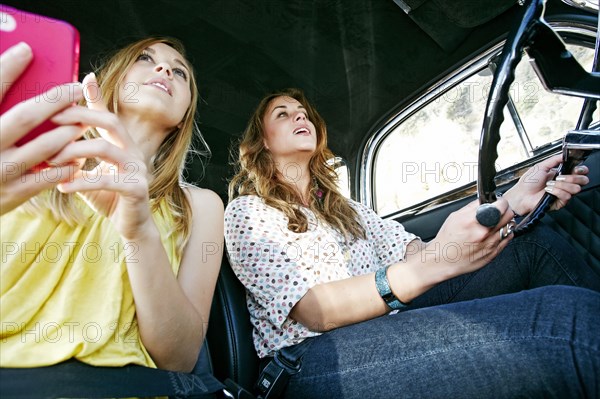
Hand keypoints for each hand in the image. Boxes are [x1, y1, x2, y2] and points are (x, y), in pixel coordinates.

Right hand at [0, 43, 84, 214]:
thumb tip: (14, 71)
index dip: (7, 68)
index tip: (27, 49)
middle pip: (26, 117)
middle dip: (54, 100)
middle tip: (75, 88)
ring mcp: (0, 172)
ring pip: (44, 147)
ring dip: (67, 132)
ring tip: (81, 121)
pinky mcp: (13, 194)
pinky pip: (48, 177)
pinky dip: (66, 165)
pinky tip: (77, 157)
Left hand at [49, 73, 152, 239]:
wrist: (132, 227)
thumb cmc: (109, 198)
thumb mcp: (89, 174)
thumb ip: (75, 161)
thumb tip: (47, 146)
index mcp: (124, 146)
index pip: (109, 116)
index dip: (98, 98)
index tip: (82, 82)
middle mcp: (134, 153)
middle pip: (111, 122)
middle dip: (80, 116)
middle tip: (53, 119)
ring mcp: (138, 170)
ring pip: (104, 148)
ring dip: (73, 151)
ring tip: (51, 160)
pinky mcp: (137, 189)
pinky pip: (104, 180)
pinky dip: (80, 182)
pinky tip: (62, 187)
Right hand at [428, 197, 514, 276]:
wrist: (443, 259)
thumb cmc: (447, 240)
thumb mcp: (455, 217)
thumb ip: (472, 207)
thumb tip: (485, 200)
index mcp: (474, 221)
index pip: (500, 206)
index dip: (501, 201)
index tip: (499, 202)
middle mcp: (484, 232)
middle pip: (509, 215)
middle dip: (505, 210)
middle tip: (499, 211)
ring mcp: (490, 243)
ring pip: (510, 227)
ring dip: (505, 222)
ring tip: (495, 223)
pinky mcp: (494, 253)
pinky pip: (508, 239)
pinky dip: (504, 233)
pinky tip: (495, 233)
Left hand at [503, 154, 588, 214]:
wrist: (521, 194)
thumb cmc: (528, 182)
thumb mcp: (541, 166)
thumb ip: (554, 159)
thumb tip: (564, 155)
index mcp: (561, 174)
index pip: (580, 171)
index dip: (581, 170)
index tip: (575, 169)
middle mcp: (564, 184)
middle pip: (583, 180)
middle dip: (572, 177)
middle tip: (559, 177)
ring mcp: (563, 193)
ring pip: (576, 188)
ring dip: (561, 185)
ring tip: (550, 184)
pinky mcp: (560, 202)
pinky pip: (566, 196)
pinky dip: (556, 192)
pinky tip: (548, 191)